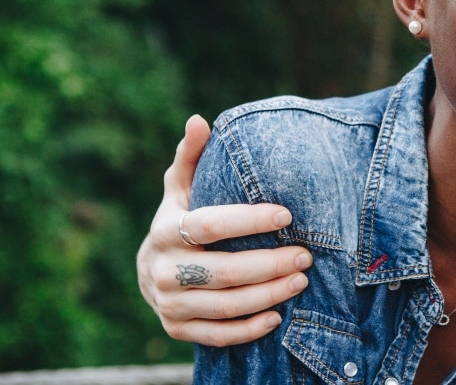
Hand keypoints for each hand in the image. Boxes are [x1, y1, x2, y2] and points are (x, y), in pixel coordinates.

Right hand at [136, 114, 312, 345]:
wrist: (149, 271)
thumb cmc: (178, 219)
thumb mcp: (180, 188)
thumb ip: (192, 156)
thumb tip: (199, 119)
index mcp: (165, 230)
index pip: (210, 225)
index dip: (249, 220)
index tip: (287, 214)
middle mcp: (163, 270)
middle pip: (224, 272)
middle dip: (270, 264)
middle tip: (306, 254)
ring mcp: (169, 303)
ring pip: (225, 306)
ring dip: (268, 295)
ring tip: (301, 280)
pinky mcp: (177, 329)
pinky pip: (217, 335)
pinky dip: (249, 328)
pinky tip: (278, 317)